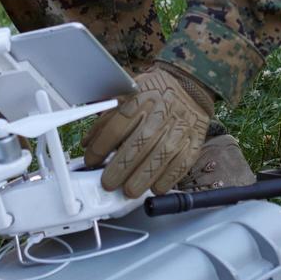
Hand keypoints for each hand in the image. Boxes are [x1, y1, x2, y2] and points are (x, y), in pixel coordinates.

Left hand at [84, 63, 213, 196]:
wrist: (190, 88)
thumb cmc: (153, 95)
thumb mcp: (126, 96)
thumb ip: (106, 120)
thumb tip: (87, 144)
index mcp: (139, 100)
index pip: (117, 127)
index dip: (101, 148)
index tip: (91, 161)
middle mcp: (160, 114)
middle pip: (138, 145)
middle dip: (121, 168)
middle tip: (108, 183)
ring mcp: (178, 128)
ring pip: (159, 157)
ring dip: (142, 178)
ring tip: (129, 191)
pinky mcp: (192, 142)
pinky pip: (180, 164)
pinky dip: (167, 178)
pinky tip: (154, 187)